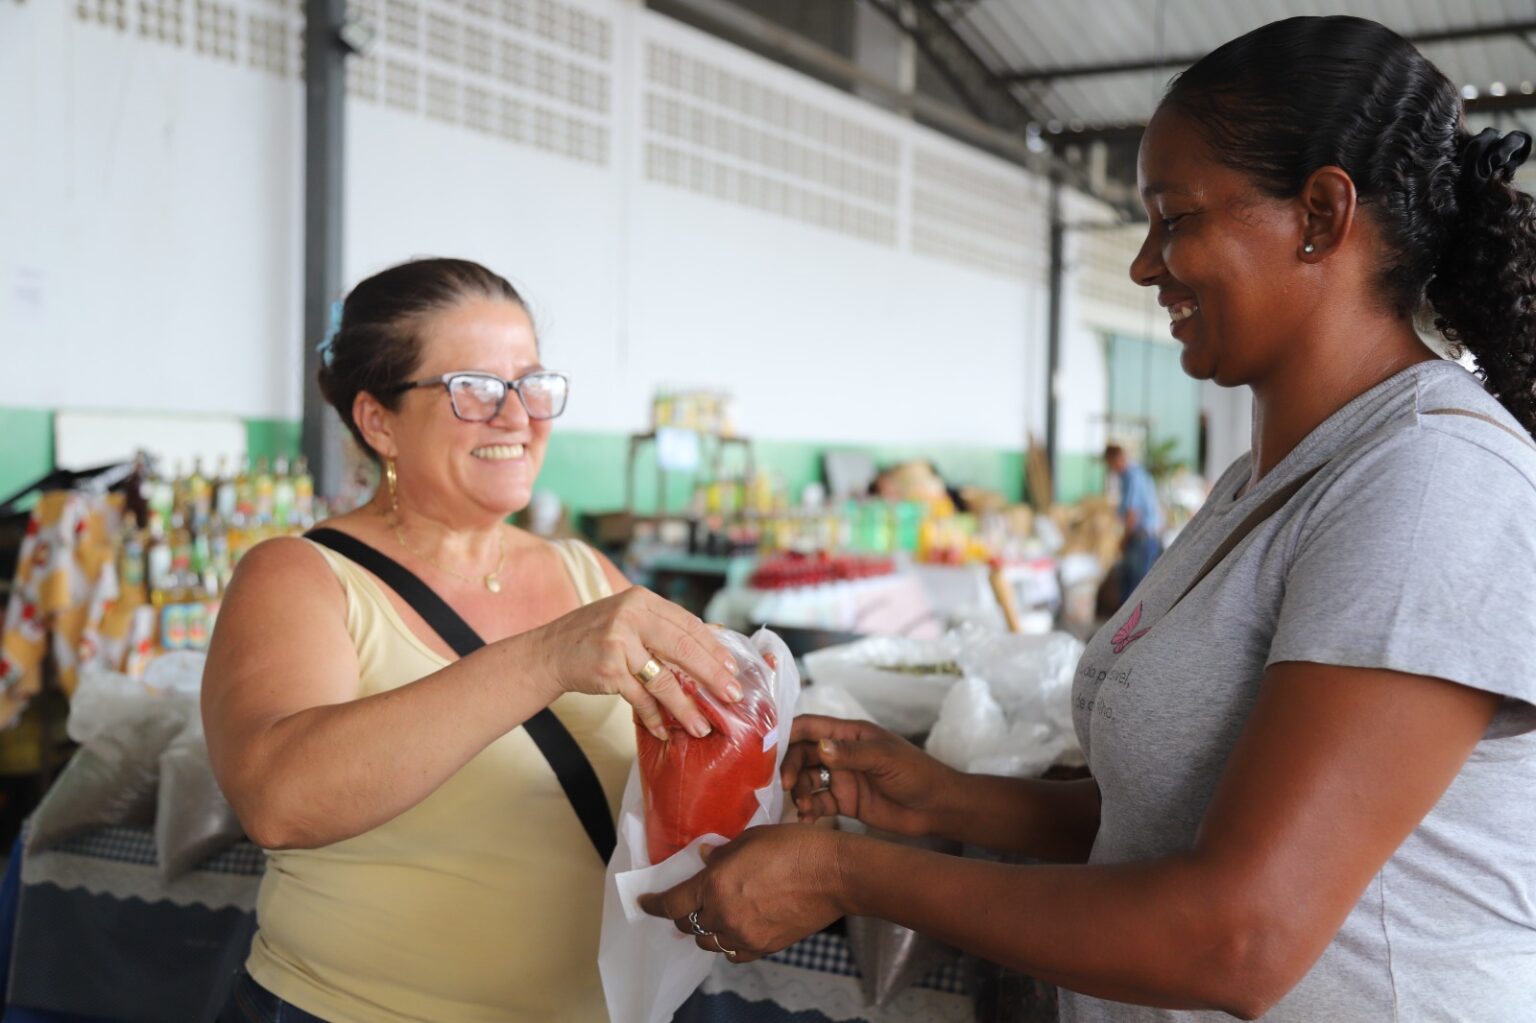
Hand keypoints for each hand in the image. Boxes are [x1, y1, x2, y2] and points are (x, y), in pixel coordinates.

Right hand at [524, 587, 740, 741]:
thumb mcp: (628, 619)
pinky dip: (654, 717)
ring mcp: (619, 642)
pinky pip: (640, 698)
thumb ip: (661, 627)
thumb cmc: (594, 637)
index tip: (732, 669)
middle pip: (684, 648)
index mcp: (642, 600)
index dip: (713, 648)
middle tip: (733, 695)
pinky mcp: (608, 669)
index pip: (688, 624)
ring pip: (663, 679)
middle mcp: (631, 615)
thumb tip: (711, 642)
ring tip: (701, 725)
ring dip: (685, 707)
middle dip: (712, 675)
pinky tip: (664, 730)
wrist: (549, 652)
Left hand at [638, 825, 847, 962]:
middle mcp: (724, 915)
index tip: (644, 902)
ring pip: (710, 942)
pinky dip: (729, 943)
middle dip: (683, 914)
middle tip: (688, 902)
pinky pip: (734, 953)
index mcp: (715, 885)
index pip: (672, 903)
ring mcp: (744, 935)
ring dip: (706, 929)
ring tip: (715, 914)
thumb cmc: (794, 847)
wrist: (833, 875)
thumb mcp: (752, 838)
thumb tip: (706, 858)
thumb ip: (723, 852)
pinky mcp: (764, 947)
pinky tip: (736, 929)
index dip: (654, 904)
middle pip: (689, 925)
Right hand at [780, 715, 959, 837]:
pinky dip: (808, 810)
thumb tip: (819, 748)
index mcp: (849, 734)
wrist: (937, 808)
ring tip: (803, 806)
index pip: (809, 727)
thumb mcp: (885, 758)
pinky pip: (817, 804)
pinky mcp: (844, 803)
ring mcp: (841, 778)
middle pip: (802, 755)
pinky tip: (808, 819)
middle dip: (789, 768)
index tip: (770, 750)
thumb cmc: (917, 773)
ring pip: (806, 780)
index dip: (787, 734)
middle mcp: (840, 754)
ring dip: (798, 791)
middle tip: (786, 785)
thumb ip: (851, 754)